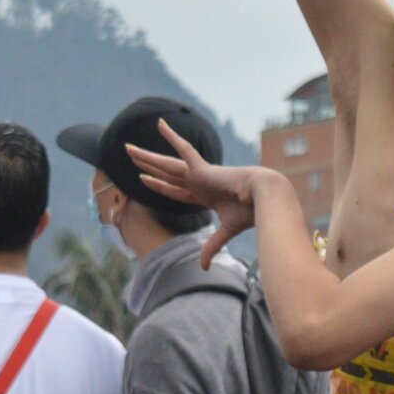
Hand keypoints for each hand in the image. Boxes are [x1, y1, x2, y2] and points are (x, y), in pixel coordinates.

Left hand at [126, 121, 265, 268]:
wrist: (264, 197)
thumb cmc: (252, 212)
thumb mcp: (226, 232)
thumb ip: (211, 246)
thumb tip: (202, 268)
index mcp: (204, 195)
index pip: (175, 190)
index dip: (159, 186)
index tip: (144, 179)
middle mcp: (198, 183)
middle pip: (166, 174)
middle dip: (148, 166)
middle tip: (130, 156)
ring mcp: (198, 175)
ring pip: (166, 165)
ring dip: (147, 157)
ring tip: (128, 148)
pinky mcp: (201, 168)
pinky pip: (183, 149)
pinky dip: (172, 137)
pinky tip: (159, 125)